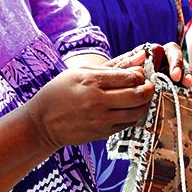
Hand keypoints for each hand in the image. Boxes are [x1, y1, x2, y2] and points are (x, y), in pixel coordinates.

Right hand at [27, 64, 155, 150]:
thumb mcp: (81, 72)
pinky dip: (133, 115)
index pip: (130, 77)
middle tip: (148, 85)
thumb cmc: (60, 92)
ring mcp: (101, 120)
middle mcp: (98, 102)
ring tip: (139, 97)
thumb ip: (113, 65)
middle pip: (138, 95)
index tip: (140, 74)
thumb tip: (141, 57)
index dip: (141, 75)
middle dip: (149, 89)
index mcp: (91, 82)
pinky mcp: (103, 134)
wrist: (42, 123)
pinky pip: (128, 124)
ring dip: (144, 103)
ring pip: (138, 112)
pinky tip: (127, 108)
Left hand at [113, 42, 191, 90]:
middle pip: (173, 54)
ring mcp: (167, 71)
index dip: (161, 58)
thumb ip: (124, 64)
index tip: (161, 72)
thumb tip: (142, 54)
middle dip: (178, 65)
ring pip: (181, 66)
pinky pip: (186, 78)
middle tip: (178, 79)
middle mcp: (157, 60)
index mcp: (144, 55)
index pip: (156, 49)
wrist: (109, 98)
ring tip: (188, 84)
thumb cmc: (110, 82)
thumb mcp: (112, 73)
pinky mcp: (174, 83)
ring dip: (187, 73)